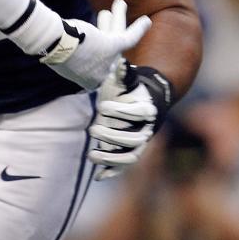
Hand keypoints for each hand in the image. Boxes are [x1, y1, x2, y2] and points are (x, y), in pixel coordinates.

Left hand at [40, 0, 151, 89]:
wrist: (52, 44)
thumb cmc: (49, 47)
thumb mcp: (56, 55)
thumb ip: (65, 53)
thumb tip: (56, 45)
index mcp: (87, 83)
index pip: (97, 67)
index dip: (95, 52)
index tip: (90, 41)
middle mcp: (101, 76)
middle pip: (106, 50)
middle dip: (106, 30)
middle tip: (103, 15)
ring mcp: (108, 62)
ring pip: (116, 36)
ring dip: (117, 19)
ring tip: (119, 3)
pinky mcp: (113, 46)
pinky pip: (130, 37)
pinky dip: (139, 29)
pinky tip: (147, 21)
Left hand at [88, 57, 172, 179]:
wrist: (144, 101)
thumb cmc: (131, 89)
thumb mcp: (126, 81)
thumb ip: (124, 73)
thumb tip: (121, 63)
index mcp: (148, 110)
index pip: (137, 113)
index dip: (120, 111)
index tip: (102, 106)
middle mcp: (147, 130)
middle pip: (133, 138)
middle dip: (111, 135)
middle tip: (92, 129)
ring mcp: (140, 143)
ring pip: (130, 156)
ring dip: (110, 158)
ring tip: (91, 155)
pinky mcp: (132, 153)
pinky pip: (125, 166)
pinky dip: (112, 172)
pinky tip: (97, 176)